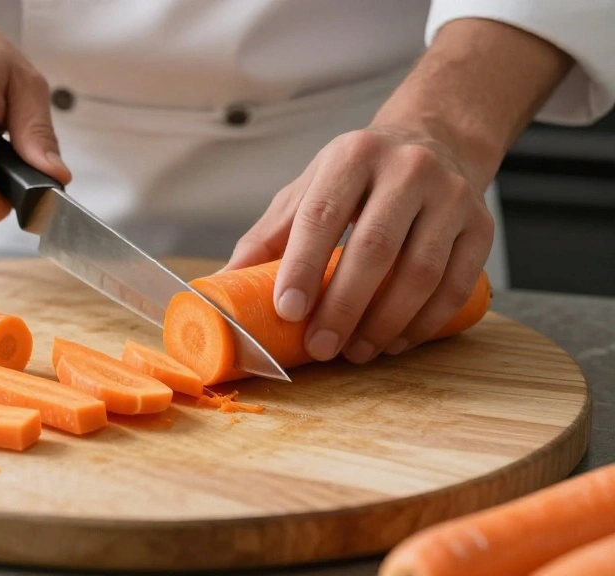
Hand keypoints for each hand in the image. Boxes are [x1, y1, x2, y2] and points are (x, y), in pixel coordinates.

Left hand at [224, 125, 494, 363]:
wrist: (433, 143)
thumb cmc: (356, 179)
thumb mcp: (307, 191)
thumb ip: (267, 238)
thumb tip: (218, 287)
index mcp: (351, 157)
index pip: (323, 215)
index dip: (303, 268)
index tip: (287, 312)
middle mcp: (406, 169)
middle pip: (374, 249)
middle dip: (344, 307)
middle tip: (322, 347)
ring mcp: (451, 196)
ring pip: (420, 272)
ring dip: (385, 323)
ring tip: (357, 352)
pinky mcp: (482, 225)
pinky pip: (456, 284)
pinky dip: (425, 322)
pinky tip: (397, 341)